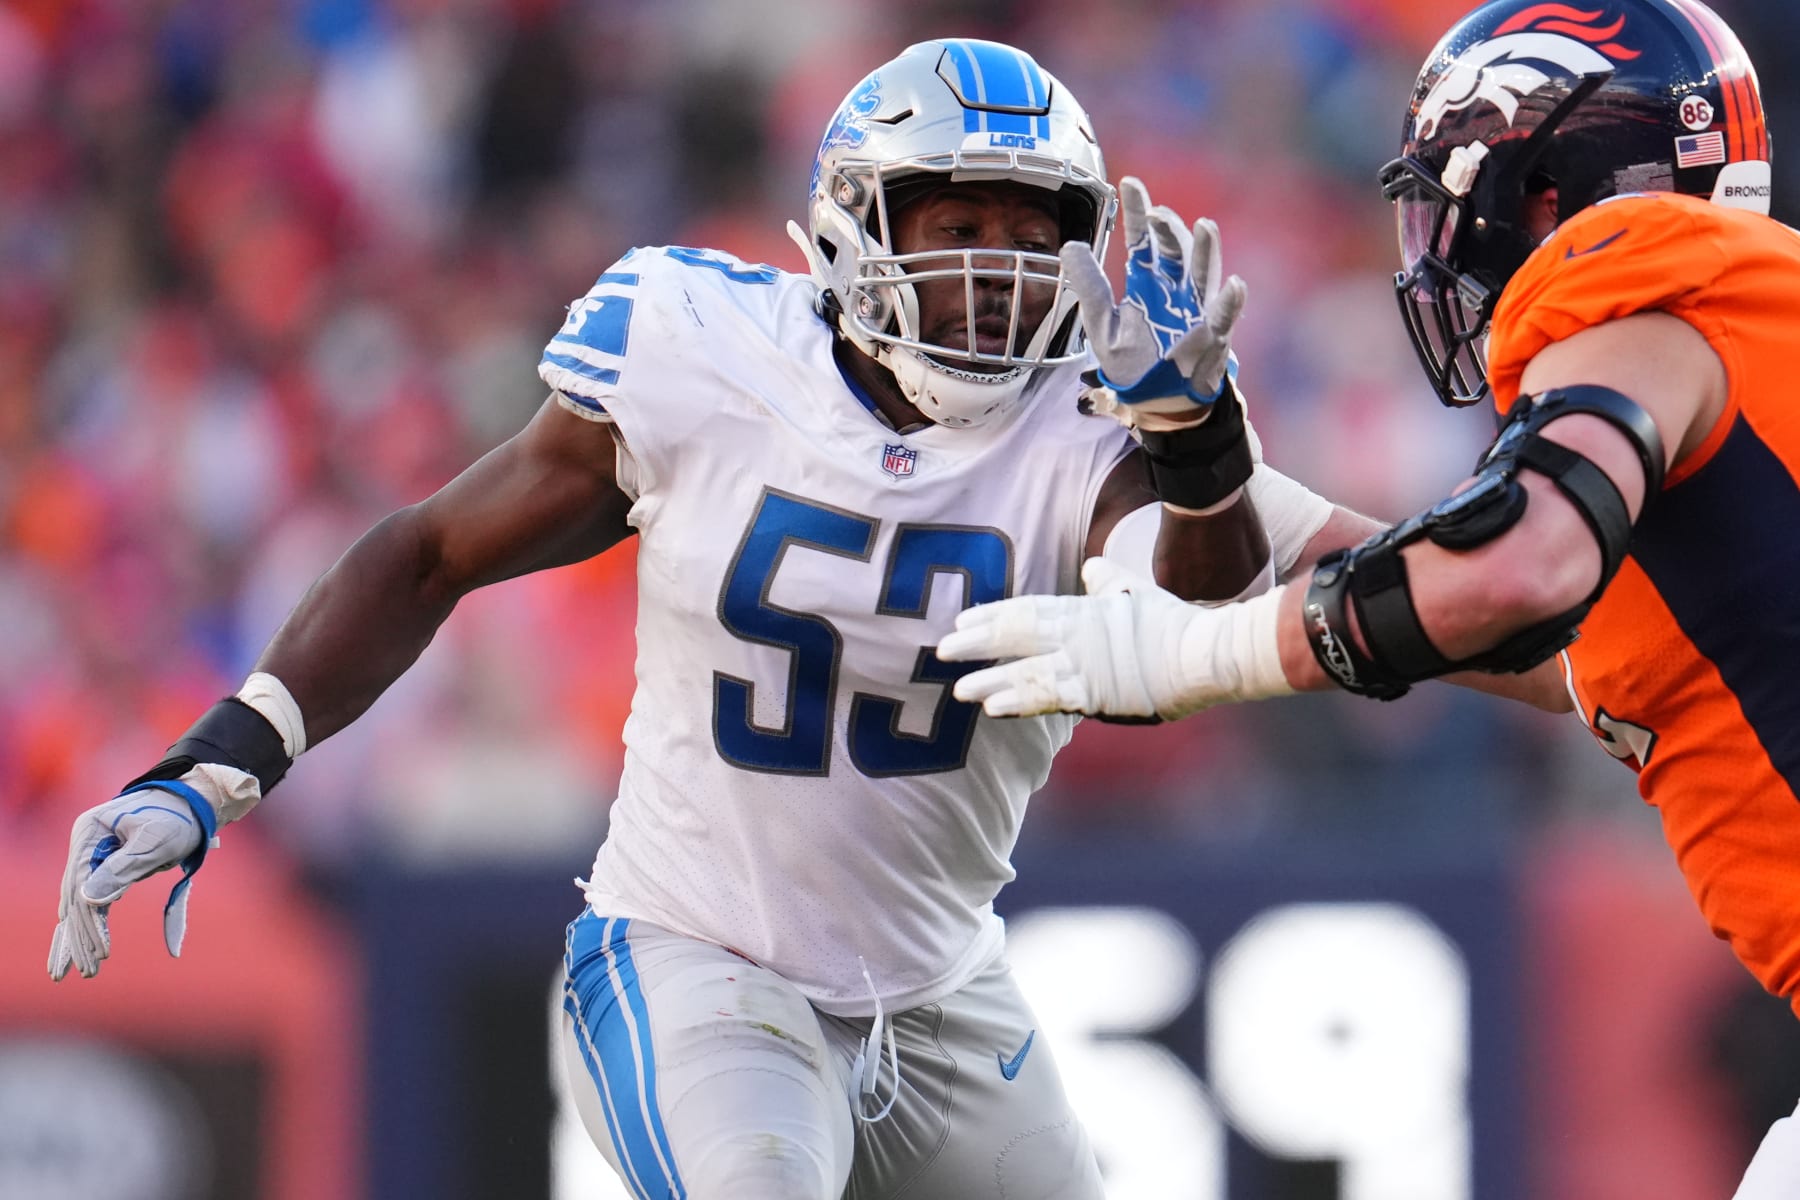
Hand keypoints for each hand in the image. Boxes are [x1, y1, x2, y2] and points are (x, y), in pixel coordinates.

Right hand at [49, 765, 253, 980]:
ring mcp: (92, 855)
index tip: (101, 951)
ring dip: (82, 936)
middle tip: (89, 971)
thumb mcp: (155, 842)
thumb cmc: (178, 817)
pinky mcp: (105, 866)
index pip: (80, 884)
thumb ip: (124, 868)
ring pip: (81, 902)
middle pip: (76, 897)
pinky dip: (92, 924)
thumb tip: (89, 899)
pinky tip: (87, 949)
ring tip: (84, 970)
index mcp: (89, 832)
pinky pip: (94, 900)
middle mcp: (84, 844)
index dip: (89, 920)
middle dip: (81, 937)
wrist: (192, 802)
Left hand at [936, 558, 1293, 718]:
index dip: (993, 615)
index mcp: (1085, 609)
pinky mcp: (1096, 695)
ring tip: (958, 689)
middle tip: (942, 650)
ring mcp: (1085, 665)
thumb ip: (1110, 582)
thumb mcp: (1139, 592)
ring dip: (990, 680)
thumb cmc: (1178, 624)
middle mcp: (1078, 634)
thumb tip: (1093, 568)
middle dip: (978, 643)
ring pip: (1025, 671)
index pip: (1028, 610)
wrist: (1206, 654)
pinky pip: (1049, 698)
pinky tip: (992, 708)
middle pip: (1017, 635)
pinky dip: (1018, 702)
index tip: (963, 620)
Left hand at [1061, 176, 1247, 414]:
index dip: (1138, 212)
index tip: (1129, 184)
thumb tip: (1069, 245)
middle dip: (1168, 230)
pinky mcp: (1213, 335)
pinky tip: (1234, 285)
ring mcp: (1197, 309)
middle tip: (1158, 214)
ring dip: (1206, 251)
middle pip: (1174, 250)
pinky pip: (1224, 316)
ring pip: (1204, 272)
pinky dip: (1230, 302)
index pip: (1142, 241)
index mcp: (1147, 284)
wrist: (1157, 403)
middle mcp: (1174, 290)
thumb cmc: (1133, 365)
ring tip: (1204, 228)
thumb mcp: (1102, 326)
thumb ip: (1090, 287)